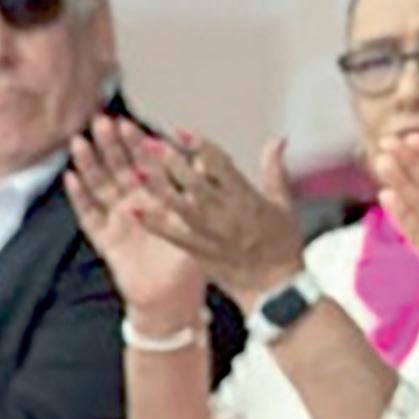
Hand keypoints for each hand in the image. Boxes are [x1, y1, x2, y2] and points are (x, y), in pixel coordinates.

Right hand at [66, 115, 206, 327]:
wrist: (172, 296)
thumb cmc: (188, 257)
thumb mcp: (195, 220)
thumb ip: (196, 190)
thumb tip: (204, 158)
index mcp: (158, 196)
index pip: (144, 162)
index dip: (135, 143)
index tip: (127, 121)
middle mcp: (135, 203)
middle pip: (119, 168)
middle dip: (110, 145)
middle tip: (101, 121)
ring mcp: (117, 219)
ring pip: (100, 186)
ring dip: (89, 164)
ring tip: (80, 142)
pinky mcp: (105, 239)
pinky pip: (90, 215)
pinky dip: (80, 197)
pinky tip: (71, 178)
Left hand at [126, 129, 307, 311]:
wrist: (276, 286)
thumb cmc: (283, 243)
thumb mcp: (284, 203)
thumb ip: (275, 169)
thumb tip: (278, 139)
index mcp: (248, 198)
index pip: (221, 166)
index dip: (199, 147)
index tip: (180, 131)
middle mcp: (226, 214)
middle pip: (194, 183)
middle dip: (170, 162)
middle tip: (147, 143)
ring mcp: (210, 234)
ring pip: (178, 206)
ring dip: (156, 188)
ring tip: (135, 170)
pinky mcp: (199, 252)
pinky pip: (172, 235)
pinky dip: (153, 222)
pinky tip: (134, 210)